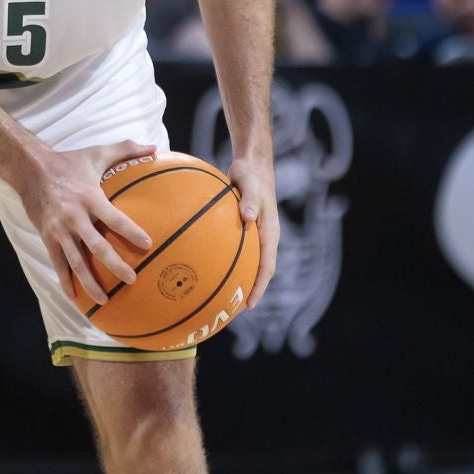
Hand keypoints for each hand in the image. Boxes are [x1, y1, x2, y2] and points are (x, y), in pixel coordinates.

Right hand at [20, 139, 155, 303]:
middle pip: (96, 246)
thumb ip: (126, 149)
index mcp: (89, 197)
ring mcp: (59, 230)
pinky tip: (74, 297)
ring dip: (90, 282)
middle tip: (131, 279)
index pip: (114, 218)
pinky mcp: (47, 237)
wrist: (29, 169)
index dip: (130, 232)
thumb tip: (154, 147)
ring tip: (105, 299)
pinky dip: (65, 281)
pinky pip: (57, 263)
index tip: (147, 245)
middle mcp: (74, 216)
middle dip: (114, 265)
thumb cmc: (68, 162)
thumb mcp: (96, 153)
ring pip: (76, 261)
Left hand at [226, 152, 278, 308]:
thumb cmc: (252, 174)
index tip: (249, 305)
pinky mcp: (242, 228)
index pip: (267, 267)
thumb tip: (247, 217)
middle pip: (257, 271)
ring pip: (246, 262)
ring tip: (218, 294)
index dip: (259, 287)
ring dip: (236, 278)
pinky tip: (204, 264)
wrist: (251, 164)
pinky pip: (233, 249)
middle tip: (231, 309)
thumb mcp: (251, 185)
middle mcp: (263, 238)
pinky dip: (223, 260)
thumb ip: (249, 200)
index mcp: (269, 233)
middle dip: (247, 290)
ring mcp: (253, 234)